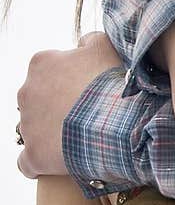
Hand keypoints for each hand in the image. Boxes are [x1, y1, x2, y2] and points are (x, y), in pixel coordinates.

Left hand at [16, 33, 121, 177]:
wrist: (118, 124)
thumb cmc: (113, 83)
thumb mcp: (106, 47)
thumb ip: (90, 41)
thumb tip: (83, 42)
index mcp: (41, 63)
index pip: (48, 71)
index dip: (70, 82)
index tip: (87, 92)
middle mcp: (26, 91)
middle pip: (39, 100)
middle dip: (58, 108)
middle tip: (87, 116)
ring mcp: (27, 125)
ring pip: (35, 130)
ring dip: (53, 134)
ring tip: (81, 141)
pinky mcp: (33, 155)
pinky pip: (28, 162)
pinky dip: (41, 163)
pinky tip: (59, 163)